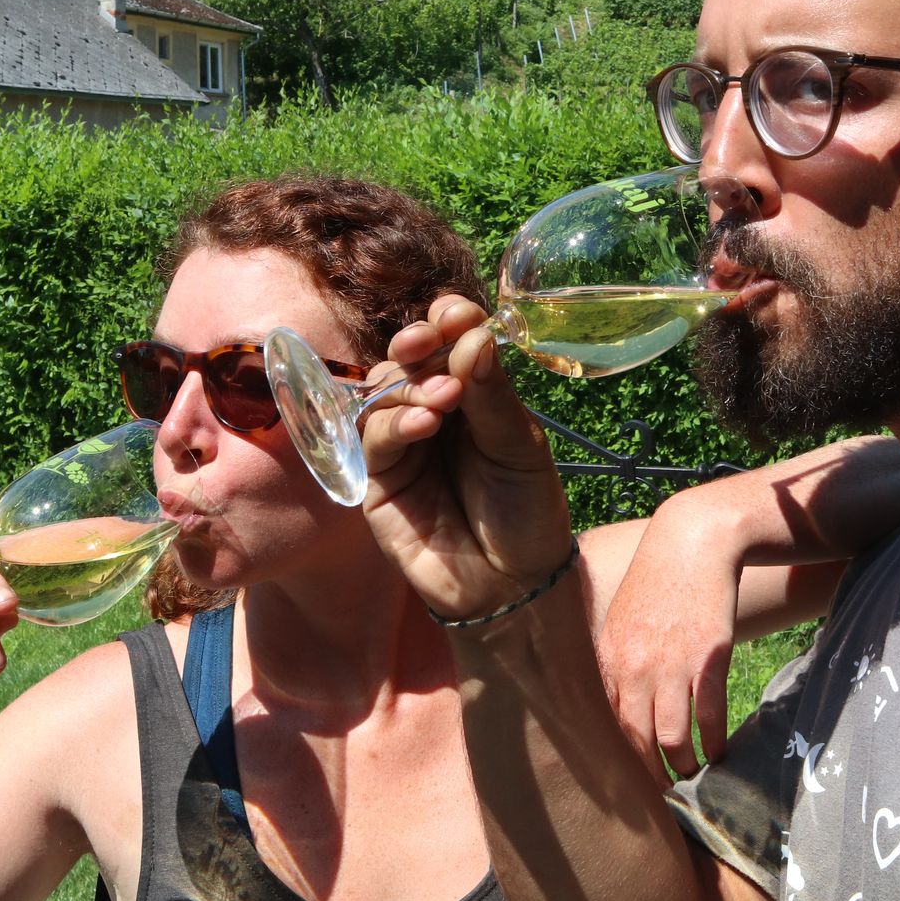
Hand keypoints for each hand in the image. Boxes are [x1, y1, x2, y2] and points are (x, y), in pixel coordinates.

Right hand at [359, 295, 572, 622]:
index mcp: (473, 394)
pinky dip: (395, 422)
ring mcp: (402, 445)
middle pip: (408, 359)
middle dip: (418, 341)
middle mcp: (433, 412)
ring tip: (447, 398)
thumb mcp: (521, 447)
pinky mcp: (378, 480)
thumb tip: (474, 335)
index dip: (448, 321)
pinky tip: (426, 423)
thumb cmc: (527, 512)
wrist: (514, 586)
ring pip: (384, 391)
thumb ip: (494, 395)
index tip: (457, 313)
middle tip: (433, 339)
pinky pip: (372, 438)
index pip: (449, 342)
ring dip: (411, 384)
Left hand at [598, 491, 739, 781]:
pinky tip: (718, 751)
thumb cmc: (654, 586)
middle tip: (661, 799)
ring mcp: (671, 665)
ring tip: (691, 777)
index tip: (625, 790)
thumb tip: (607, 715)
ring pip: (673, 739)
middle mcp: (634, 668)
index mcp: (607, 661)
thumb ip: (611, 668)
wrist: (691, 544)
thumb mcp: (619, 624)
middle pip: (636, 742)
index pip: (604, 730)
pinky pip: (710, 717)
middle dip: (649, 778)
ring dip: (684, 766)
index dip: (616, 766)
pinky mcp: (708, 659)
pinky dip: (714, 742)